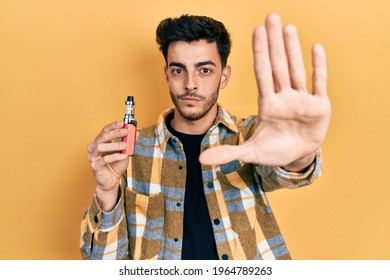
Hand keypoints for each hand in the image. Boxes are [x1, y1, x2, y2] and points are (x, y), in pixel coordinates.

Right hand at [88, 121, 129, 210]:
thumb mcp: (125, 151)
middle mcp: (94, 147)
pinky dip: (115, 156)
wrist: (112, 180)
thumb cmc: (116, 164)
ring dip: (115, 145)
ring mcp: (93, 157)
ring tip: (125, 145)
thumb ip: (130, 142)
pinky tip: (123, 156)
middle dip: (115, 133)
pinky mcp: (95, 166)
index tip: (122, 123)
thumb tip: (137, 132)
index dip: (113, 126)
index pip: (105, 130)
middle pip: (102, 137)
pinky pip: (104, 159)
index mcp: (100, 141)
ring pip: (101, 147)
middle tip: (125, 132)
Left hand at [199, 13, 330, 167]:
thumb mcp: (250, 153)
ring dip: (293, 48)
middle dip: (274, 42)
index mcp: (267, 104)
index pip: (262, 73)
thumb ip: (227, 153)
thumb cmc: (273, 151)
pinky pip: (319, 82)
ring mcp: (302, 100)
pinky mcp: (320, 106)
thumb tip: (200, 160)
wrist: (297, 156)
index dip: (260, 53)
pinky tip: (316, 47)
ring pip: (297, 69)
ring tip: (288, 27)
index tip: (256, 31)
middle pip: (278, 65)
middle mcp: (284, 97)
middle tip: (271, 16)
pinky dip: (318, 66)